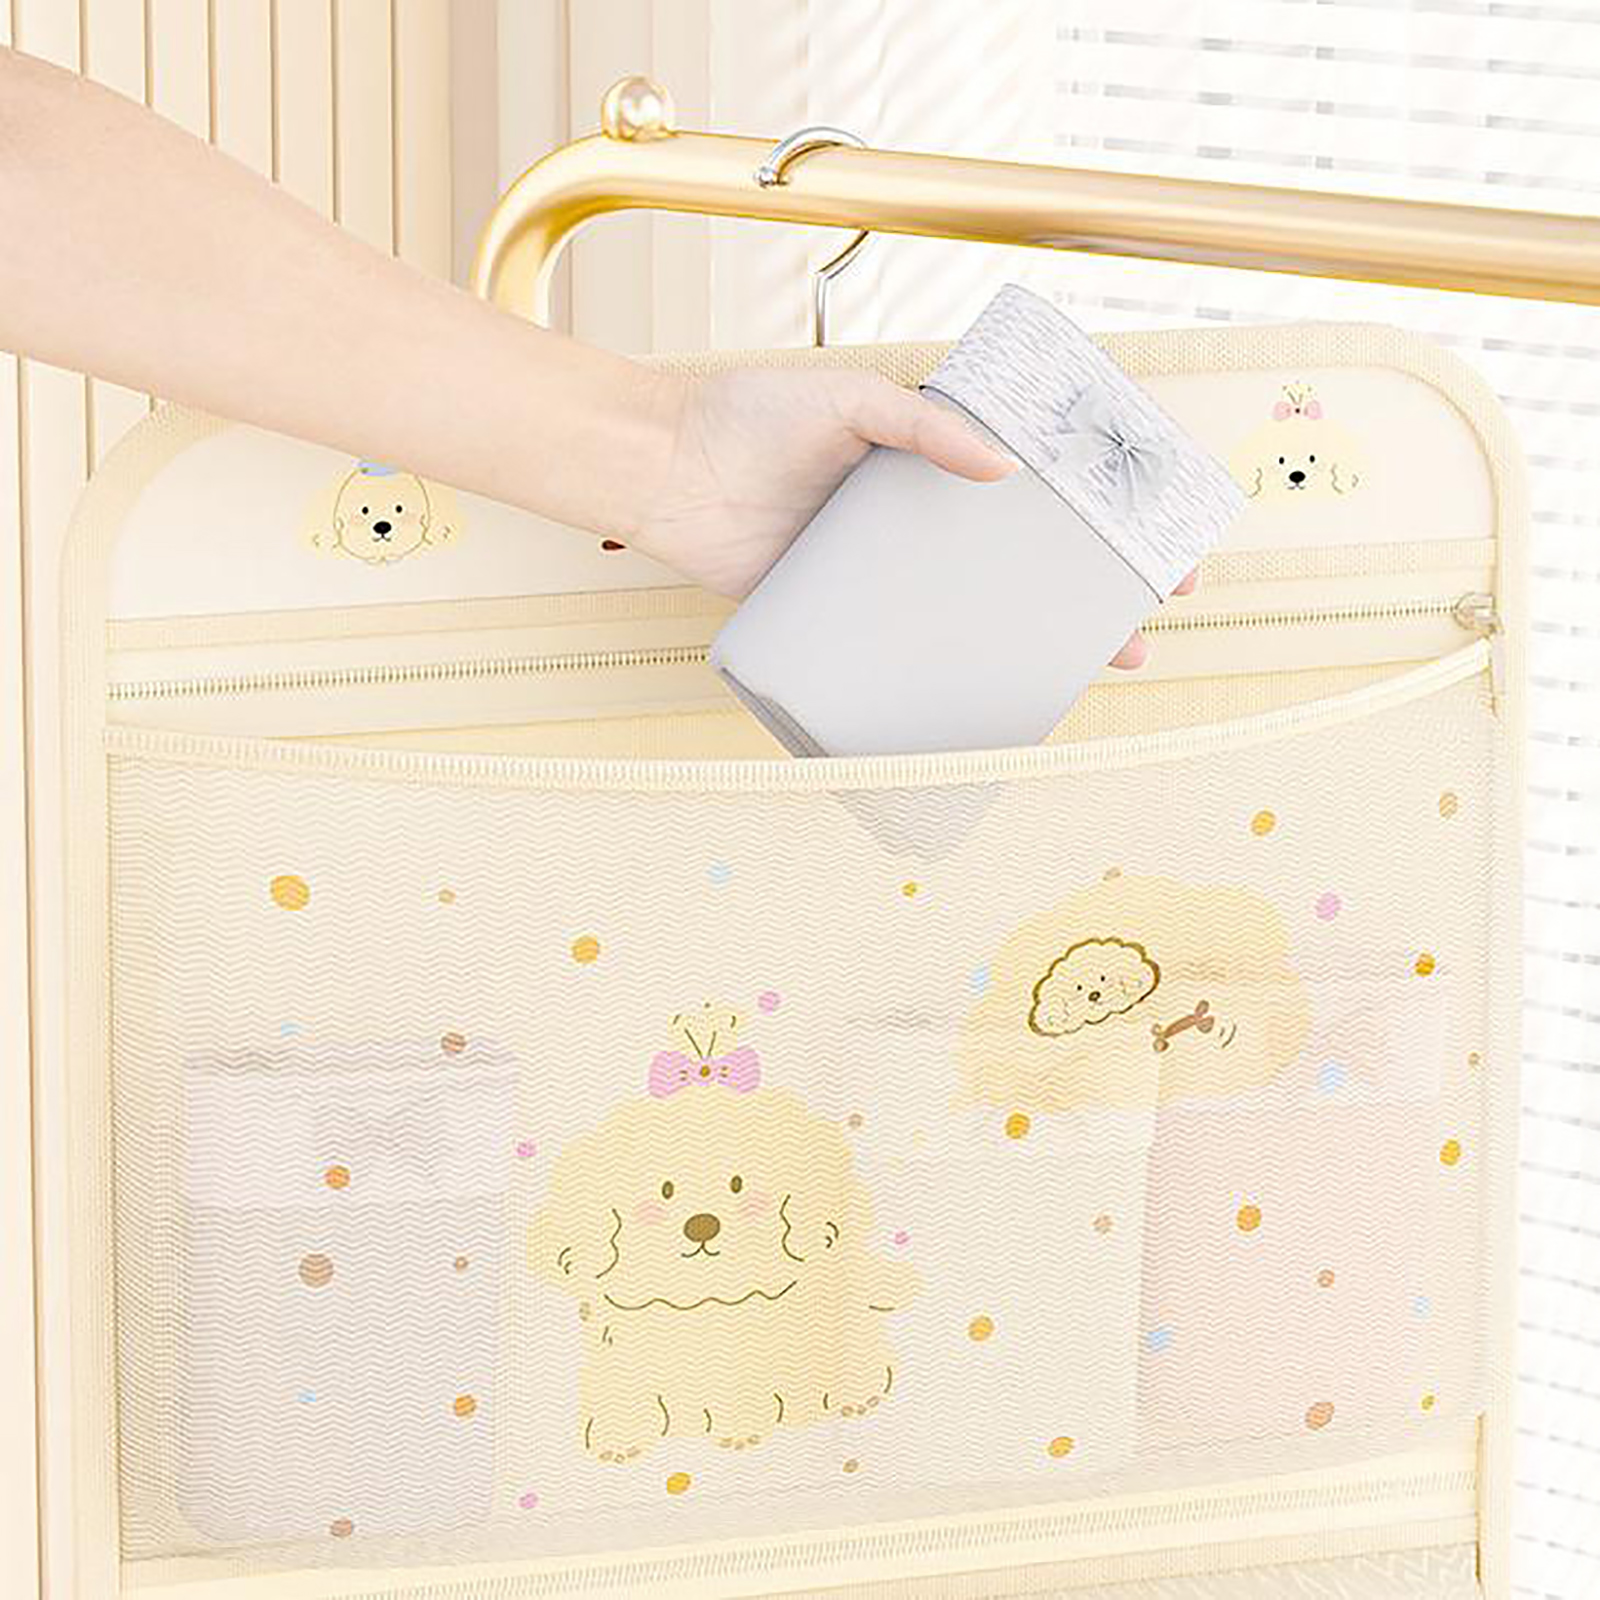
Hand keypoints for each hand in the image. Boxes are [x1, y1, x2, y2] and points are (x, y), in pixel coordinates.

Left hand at [633, 367, 1193, 661]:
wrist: (663, 471)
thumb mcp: (846, 400)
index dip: (1091, 508)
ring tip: (1098, 663)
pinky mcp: (842, 613)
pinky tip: (995, 691)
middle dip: (1087, 588)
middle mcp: (915, 519)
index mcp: (927, 460)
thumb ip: (922, 427)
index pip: (1030, 483)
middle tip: (1146, 616)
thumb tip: (1004, 468)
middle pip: (1020, 557)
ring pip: (976, 609)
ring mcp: (882, 572)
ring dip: (1037, 638)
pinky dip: (953, 671)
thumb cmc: (748, 417)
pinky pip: (907, 646)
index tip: (1147, 532)